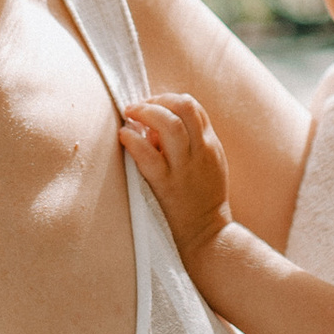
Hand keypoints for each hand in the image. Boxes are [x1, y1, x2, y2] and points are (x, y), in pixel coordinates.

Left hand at [119, 91, 233, 261]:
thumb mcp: (205, 166)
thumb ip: (188, 144)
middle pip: (183, 107)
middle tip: (137, 107)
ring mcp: (184, 168)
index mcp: (210, 145)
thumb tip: (154, 128)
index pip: (193, 107)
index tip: (152, 105)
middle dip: (157, 100)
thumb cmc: (202, 199)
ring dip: (145, 112)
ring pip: (169, 125)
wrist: (208, 234)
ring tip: (129, 114)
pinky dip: (133, 140)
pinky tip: (124, 136)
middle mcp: (200, 151)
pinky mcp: (167, 185)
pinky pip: (148, 155)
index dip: (168, 99)